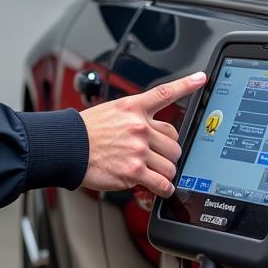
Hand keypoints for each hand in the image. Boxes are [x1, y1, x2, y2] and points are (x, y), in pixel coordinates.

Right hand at [80, 71, 206, 197]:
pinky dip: (164, 188)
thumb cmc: (84, 132)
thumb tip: (150, 129)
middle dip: (169, 152)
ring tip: (155, 173)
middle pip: (174, 141)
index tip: (200, 78)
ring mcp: (138, 149)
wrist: (66, 147)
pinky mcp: (134, 171)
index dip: (186, 84)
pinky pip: (161, 183)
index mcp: (133, 108)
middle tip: (158, 157)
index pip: (165, 93)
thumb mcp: (110, 112)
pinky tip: (161, 188)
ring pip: (170, 164)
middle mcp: (139, 127)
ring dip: (166, 171)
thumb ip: (133, 118)